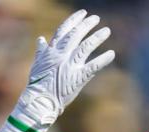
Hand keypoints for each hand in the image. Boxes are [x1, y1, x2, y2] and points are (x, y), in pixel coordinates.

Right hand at [0, 9, 113, 131]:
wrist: (40, 101)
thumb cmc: (38, 85)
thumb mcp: (37, 64)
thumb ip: (41, 51)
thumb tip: (41, 39)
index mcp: (51, 51)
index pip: (64, 30)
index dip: (74, 20)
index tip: (83, 13)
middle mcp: (61, 55)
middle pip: (76, 35)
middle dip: (87, 25)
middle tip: (96, 18)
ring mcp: (70, 66)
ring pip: (86, 47)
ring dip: (97, 37)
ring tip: (107, 30)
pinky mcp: (78, 77)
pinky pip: (93, 66)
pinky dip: (103, 59)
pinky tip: (112, 53)